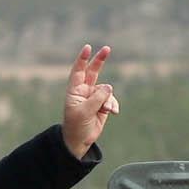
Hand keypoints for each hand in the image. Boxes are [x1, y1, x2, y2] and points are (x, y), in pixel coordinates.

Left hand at [61, 43, 118, 158]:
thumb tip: (109, 87)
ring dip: (108, 99)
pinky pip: (111, 99)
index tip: (87, 48)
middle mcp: (84, 91)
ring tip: (106, 110)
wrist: (80, 140)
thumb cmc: (76, 125)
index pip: (78, 71)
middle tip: (107, 48)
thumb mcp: (85, 111)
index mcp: (75, 91)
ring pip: (106, 90)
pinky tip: (113, 112)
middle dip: (99, 60)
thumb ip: (97, 98)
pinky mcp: (103, 104)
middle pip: (93, 72)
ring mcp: (94, 97)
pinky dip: (113, 105)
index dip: (82, 59)